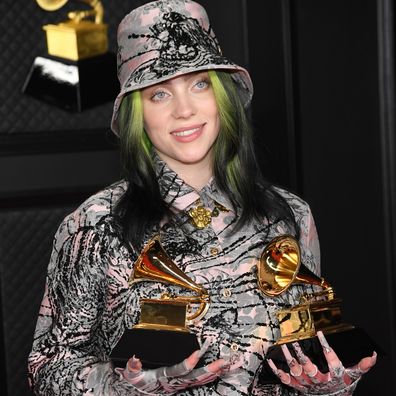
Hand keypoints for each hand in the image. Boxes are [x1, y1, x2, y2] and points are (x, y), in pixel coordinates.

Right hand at [119, 339, 237, 394]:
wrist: (141, 390)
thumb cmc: (137, 380)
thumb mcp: (131, 375)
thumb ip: (132, 367)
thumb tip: (135, 358)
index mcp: (164, 378)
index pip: (178, 371)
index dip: (188, 363)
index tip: (197, 353)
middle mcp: (176, 383)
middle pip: (197, 377)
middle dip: (211, 369)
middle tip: (224, 362)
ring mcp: (183, 383)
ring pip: (202, 378)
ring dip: (216, 371)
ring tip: (229, 364)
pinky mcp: (186, 382)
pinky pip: (202, 379)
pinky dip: (213, 374)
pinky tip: (223, 370)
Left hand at [267, 331, 376, 394]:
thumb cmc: (341, 386)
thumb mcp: (352, 376)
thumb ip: (362, 366)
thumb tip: (372, 355)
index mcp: (332, 375)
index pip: (330, 359)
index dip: (326, 346)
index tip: (320, 333)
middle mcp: (317, 380)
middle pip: (308, 367)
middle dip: (301, 354)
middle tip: (295, 341)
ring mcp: (306, 383)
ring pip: (295, 371)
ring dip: (289, 358)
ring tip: (285, 346)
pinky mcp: (297, 385)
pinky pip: (284, 378)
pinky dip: (275, 370)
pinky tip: (269, 361)